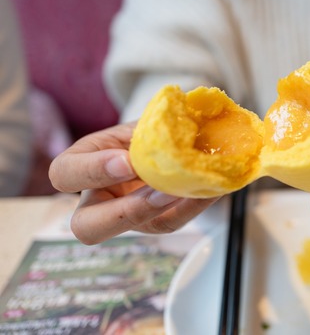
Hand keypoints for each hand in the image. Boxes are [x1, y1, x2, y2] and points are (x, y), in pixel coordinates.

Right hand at [49, 122, 219, 244]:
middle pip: (87, 227)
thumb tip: (182, 115)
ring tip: (192, 188)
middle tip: (160, 192)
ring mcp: (128, 216)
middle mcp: (99, 198)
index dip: (93, 171)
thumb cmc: (147, 127)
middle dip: (124, 213)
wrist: (171, 138)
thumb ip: (152, 121)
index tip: (127, 160)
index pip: (65, 175)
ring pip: (138, 228)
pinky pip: (172, 221)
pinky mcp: (158, 221)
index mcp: (81, 164)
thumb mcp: (140, 119)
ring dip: (169, 209)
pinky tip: (211, 189)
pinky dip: (194, 205)